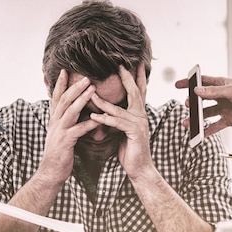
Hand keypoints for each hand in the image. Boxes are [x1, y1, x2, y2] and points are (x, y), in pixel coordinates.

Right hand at [41, 69, 97, 182]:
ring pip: (70, 111)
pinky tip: (100, 118)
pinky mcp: (65, 142)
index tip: (65, 71)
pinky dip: (90, 123)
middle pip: (64, 100)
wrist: (50, 172)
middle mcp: (55, 123)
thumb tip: (73, 113)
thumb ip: (66, 122)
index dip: (60, 84)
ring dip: (81, 99)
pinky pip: (79, 130)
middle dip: (74, 86)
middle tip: (86, 76)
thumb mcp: (60, 134)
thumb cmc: (59, 154)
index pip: (56, 98)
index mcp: (54, 120)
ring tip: (92, 89)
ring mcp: (59, 131)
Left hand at [90, 64, 151, 178]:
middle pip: (134, 92)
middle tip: (120, 64)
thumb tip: (108, 110)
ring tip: (90, 93)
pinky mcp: (134, 133)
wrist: (139, 168)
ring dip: (103, 101)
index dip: (136, 77)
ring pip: (119, 108)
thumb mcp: (123, 131)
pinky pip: (117, 123)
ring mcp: (139, 123)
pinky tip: (94, 116)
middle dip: (127, 77)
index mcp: (139, 114)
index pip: (138, 91)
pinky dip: (104, 119)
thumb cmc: (130, 150)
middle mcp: (141, 116)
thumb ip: (118, 119)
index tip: (133, 63)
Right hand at [174, 75, 231, 135]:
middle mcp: (221, 96)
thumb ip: (213, 92)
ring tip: (187, 123)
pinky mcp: (228, 120)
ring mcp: (224, 109)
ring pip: (206, 114)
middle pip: (202, 99)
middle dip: (192, 103)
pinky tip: (199, 134)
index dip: (190, 83)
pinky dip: (206, 130)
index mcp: (221, 85)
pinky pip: (214, 126)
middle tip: (187, 105)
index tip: (178, 85)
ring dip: (196, 118)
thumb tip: (197, 91)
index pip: (202, 82)